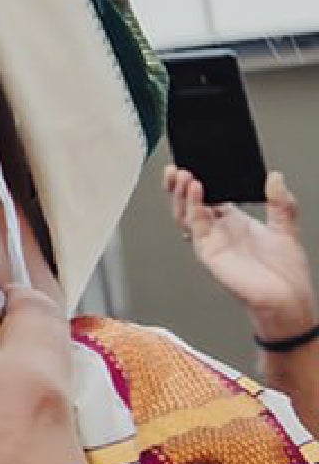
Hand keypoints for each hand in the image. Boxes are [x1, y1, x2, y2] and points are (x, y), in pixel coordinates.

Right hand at [170, 166, 315, 342]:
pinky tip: (196, 190)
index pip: (209, 196)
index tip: (197, 163)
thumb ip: (281, 202)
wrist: (287, 300)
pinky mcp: (209, 251)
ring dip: (182, 193)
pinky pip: (195, 226)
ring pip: (185, 213)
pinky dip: (193, 206)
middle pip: (189, 203)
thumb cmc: (285, 273)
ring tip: (183, 175)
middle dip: (179, 185)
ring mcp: (211, 241)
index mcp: (234, 223)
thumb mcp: (286, 228)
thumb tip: (276, 177)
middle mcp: (219, 231)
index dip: (200, 180)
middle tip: (177, 168)